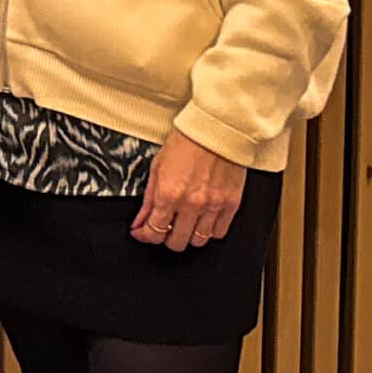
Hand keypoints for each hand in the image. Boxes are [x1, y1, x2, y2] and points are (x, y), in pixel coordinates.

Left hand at [131, 129, 246, 252]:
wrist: (215, 130)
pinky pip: (220, 232)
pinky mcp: (231, 204)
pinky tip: (203, 221)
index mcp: (169, 194)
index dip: (145, 236)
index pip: (154, 231)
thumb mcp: (157, 168)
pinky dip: (209, 231)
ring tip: (185, 224)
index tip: (143, 233)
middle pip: (177, 242)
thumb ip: (148, 199)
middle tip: (165, 228)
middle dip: (166, 237)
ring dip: (189, 236)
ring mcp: (213, 206)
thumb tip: (140, 221)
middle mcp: (191, 204)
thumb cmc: (186, 143)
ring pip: (199, 241)